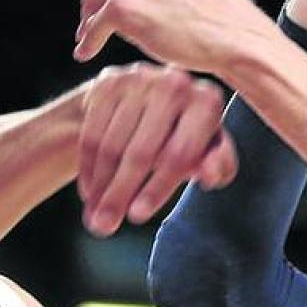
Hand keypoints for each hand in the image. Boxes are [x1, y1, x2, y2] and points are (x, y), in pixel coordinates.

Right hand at [79, 62, 237, 235]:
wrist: (150, 102)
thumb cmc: (186, 137)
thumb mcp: (208, 153)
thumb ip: (218, 166)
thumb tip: (210, 174)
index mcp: (207, 102)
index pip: (179, 154)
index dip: (157, 188)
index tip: (137, 217)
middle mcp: (175, 83)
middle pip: (141, 152)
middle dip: (120, 194)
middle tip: (103, 227)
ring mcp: (140, 79)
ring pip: (112, 145)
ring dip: (100, 187)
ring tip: (95, 217)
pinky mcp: (109, 81)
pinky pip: (92, 133)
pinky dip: (88, 168)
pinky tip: (89, 193)